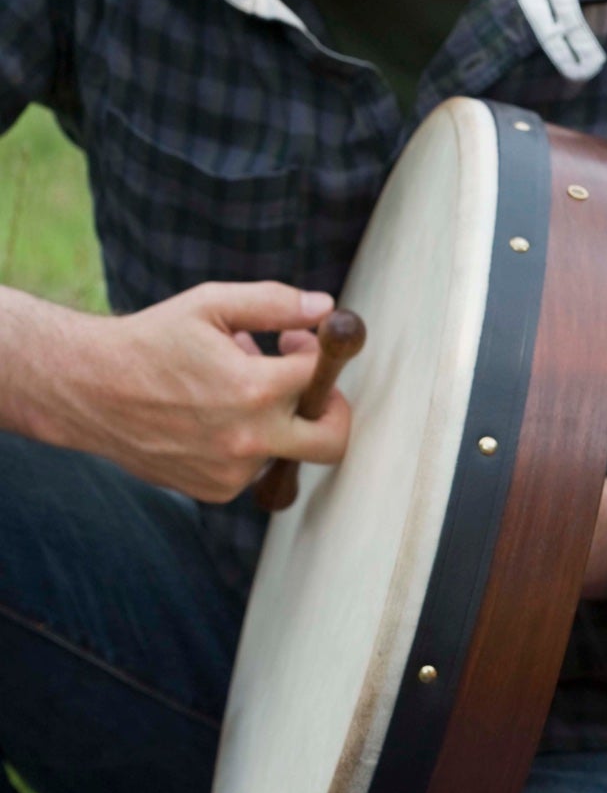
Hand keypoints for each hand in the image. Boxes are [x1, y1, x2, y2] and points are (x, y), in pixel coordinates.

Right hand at [45, 282, 350, 501]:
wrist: (86, 390)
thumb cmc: (149, 341)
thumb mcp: (210, 306)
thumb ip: (273, 303)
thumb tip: (326, 306)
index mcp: (255, 388)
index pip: (320, 373)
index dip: (315, 350)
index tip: (295, 342)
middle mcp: (250, 437)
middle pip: (333, 440)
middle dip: (335, 412)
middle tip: (316, 391)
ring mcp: (233, 470)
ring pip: (285, 449)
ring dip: (275, 420)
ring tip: (230, 389)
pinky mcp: (216, 489)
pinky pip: (253, 468)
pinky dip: (245, 443)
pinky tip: (210, 417)